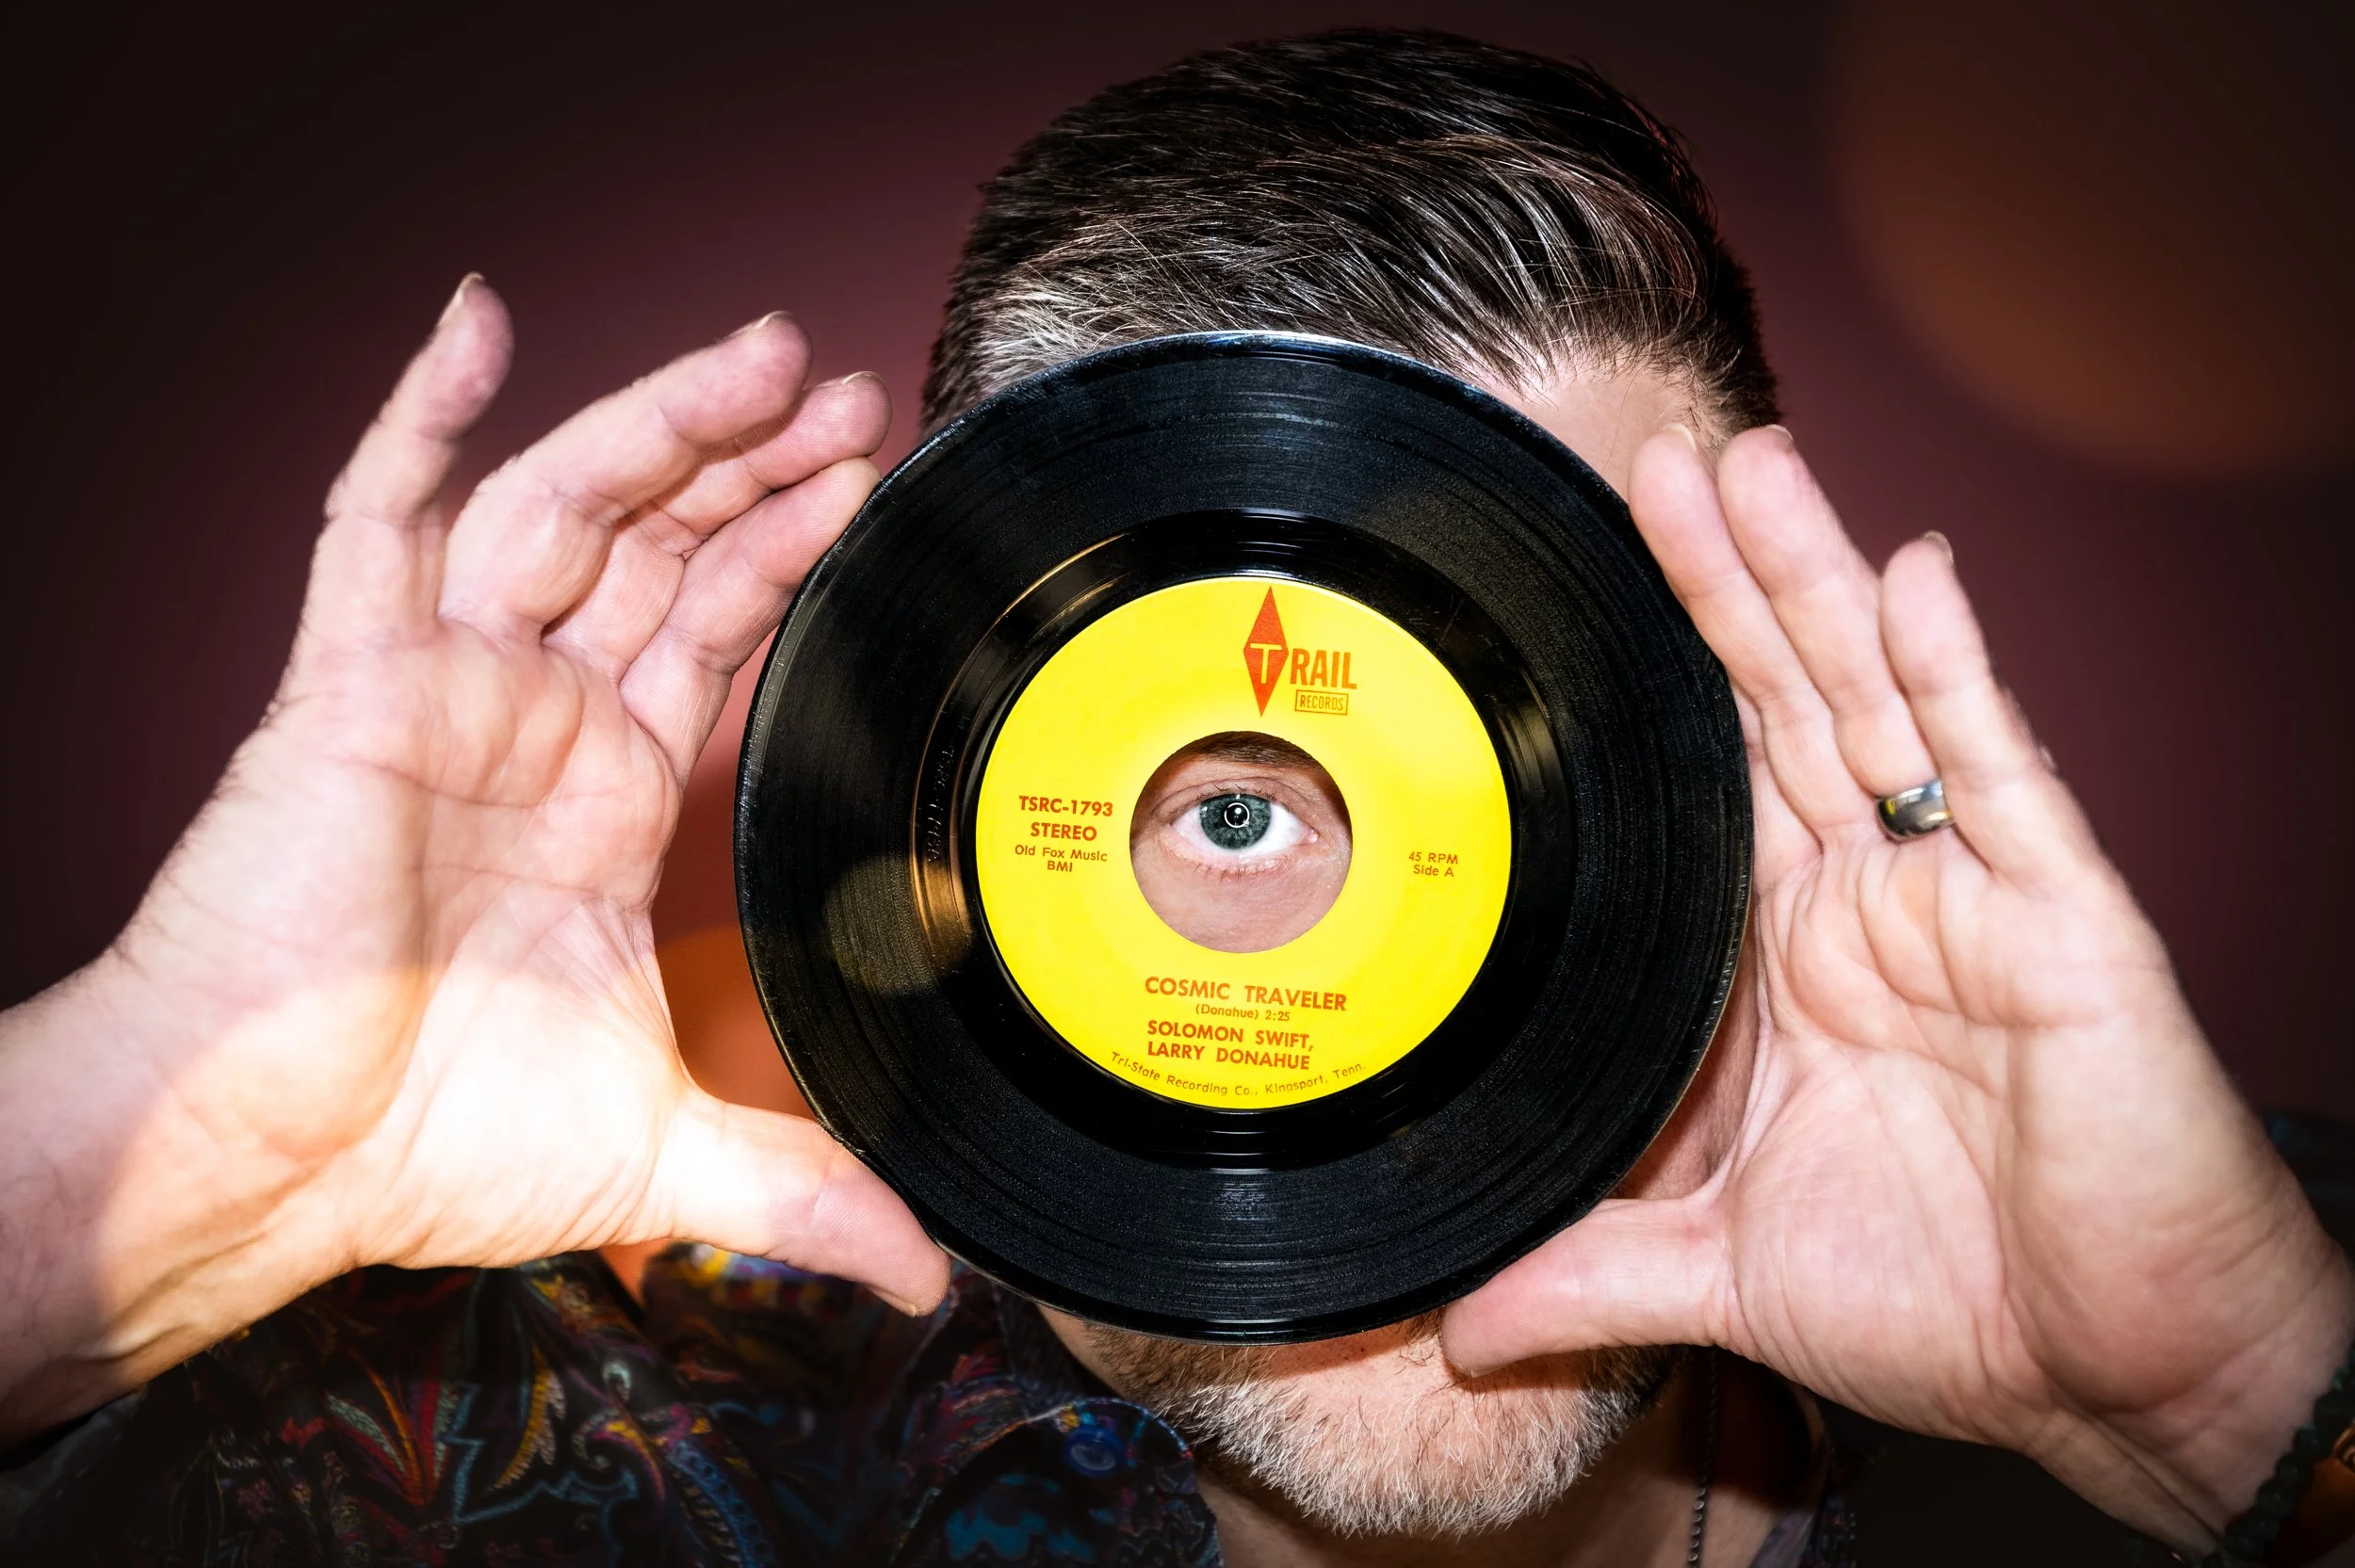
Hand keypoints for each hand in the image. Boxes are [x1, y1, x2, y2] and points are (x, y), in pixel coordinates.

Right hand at [0, 281, 948, 1439]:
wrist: (274, 1159)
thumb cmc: (425, 1141)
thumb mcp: (660, 1152)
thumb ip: (800, 1189)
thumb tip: (928, 1276)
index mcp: (601, 794)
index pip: (713, 632)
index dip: (785, 551)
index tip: (863, 485)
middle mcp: (533, 721)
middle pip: (657, 545)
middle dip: (753, 464)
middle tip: (850, 393)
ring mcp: (445, 687)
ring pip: (560, 510)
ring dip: (656, 425)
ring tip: (765, 357)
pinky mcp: (350, 683)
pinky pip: (378, 520)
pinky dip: (419, 417)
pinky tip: (475, 320)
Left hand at [1441, 426, 2353, 1548]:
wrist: (2109, 1375)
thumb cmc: (1951, 1305)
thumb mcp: (1728, 1275)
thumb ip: (1592, 1274)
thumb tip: (1459, 1331)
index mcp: (1799, 955)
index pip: (1716, 780)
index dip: (1666, 678)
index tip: (1592, 587)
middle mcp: (1878, 902)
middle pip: (1787, 706)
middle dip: (1726, 585)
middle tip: (1658, 466)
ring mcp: (1969, 898)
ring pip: (1878, 706)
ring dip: (1814, 587)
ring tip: (1752, 468)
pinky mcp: (2061, 922)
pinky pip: (2002, 778)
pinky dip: (1955, 675)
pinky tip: (1911, 576)